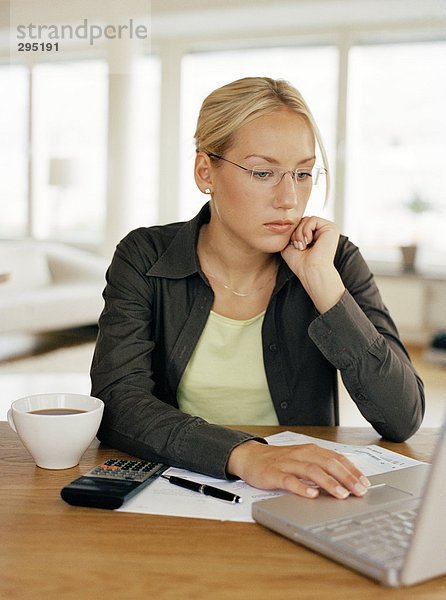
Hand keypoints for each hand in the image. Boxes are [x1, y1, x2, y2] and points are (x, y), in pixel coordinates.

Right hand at [227, 441, 369, 498]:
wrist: (250, 457)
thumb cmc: (280, 461)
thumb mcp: (302, 460)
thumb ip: (320, 467)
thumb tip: (346, 482)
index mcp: (310, 450)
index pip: (336, 458)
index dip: (352, 470)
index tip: (365, 483)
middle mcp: (301, 454)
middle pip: (327, 463)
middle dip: (346, 477)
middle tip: (359, 491)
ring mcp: (287, 463)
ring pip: (311, 470)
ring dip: (328, 482)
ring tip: (341, 494)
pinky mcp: (273, 473)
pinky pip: (289, 480)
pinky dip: (301, 487)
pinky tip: (311, 495)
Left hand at [281, 216, 344, 312]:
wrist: (310, 271)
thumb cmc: (300, 263)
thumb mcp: (290, 245)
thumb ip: (291, 232)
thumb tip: (287, 222)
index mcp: (316, 235)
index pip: (300, 224)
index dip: (293, 233)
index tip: (294, 246)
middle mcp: (323, 231)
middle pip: (303, 220)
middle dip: (296, 232)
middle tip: (298, 246)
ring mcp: (329, 229)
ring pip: (307, 219)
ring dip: (299, 232)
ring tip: (302, 245)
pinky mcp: (332, 228)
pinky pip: (313, 219)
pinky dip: (306, 230)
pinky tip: (308, 241)